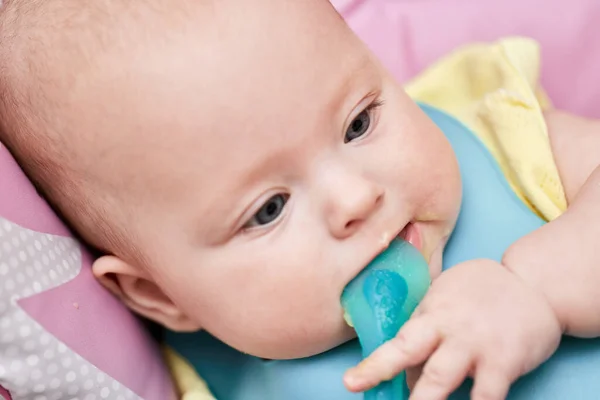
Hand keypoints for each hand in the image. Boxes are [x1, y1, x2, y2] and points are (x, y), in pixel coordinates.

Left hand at [344, 259, 561, 399]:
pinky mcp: (504, 362)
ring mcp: (475, 345)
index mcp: (431, 313)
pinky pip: (487, 395)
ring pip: (442, 378)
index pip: (397, 340)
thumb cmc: (481, 292)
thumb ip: (424, 329)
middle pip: (410, 352)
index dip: (373, 363)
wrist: (533, 284)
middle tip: (360, 388)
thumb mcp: (444, 298)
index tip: (351, 382)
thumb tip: (404, 373)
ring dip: (425, 399)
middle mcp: (448, 328)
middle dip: (383, 372)